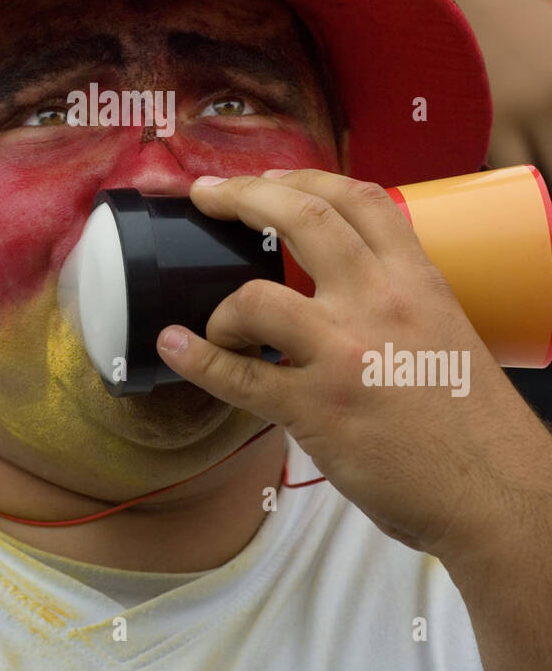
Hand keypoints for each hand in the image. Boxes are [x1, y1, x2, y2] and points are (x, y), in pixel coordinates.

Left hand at [156, 170, 550, 566]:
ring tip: (217, 326)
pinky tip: (174, 347)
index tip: (266, 179)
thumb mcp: (450, 332)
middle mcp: (380, 303)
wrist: (497, 493)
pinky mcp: (316, 409)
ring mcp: (344, 353)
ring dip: (222, 307)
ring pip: (256, 296)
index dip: (302, 177)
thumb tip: (340, 295)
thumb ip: (398, 304)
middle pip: (300, 218)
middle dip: (242, 196)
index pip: (358, 199)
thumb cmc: (476, 424)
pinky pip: (237, 377)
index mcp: (418, 281)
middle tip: (208, 195)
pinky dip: (195, 359)